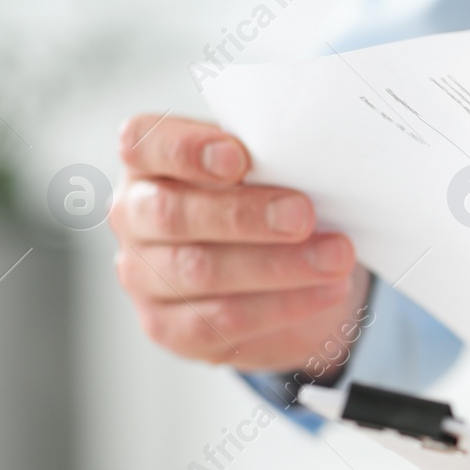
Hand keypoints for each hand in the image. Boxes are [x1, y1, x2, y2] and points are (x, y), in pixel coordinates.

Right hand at [111, 114, 370, 375]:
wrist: (286, 283)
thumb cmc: (271, 209)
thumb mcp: (269, 174)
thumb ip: (269, 162)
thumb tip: (307, 161)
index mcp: (149, 163)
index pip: (143, 142)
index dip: (186, 149)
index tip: (238, 157)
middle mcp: (134, 217)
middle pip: (170, 213)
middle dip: (243, 215)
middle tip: (302, 215)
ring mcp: (144, 276)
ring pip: (200, 271)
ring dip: (277, 265)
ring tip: (335, 258)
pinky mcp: (169, 327)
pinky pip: (222, 320)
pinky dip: (282, 305)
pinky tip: (326, 292)